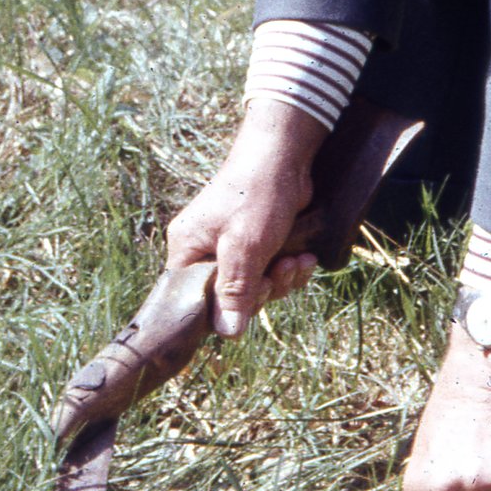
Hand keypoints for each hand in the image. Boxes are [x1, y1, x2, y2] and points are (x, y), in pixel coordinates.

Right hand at [165, 99, 326, 337]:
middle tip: (281, 271)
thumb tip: (227, 333)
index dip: (225, 308)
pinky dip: (288, 269)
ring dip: (282, 279)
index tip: (256, 296)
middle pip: (230, 297)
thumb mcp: (244, 247)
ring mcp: (230, 247)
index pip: (195, 300)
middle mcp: (203, 251)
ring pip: (255, 286)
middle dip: (264, 289)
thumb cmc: (256, 194)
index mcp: (187, 250)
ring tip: (297, 261)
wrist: (283, 156)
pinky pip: (269, 272)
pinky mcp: (255, 243)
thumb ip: (234, 290)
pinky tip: (303, 258)